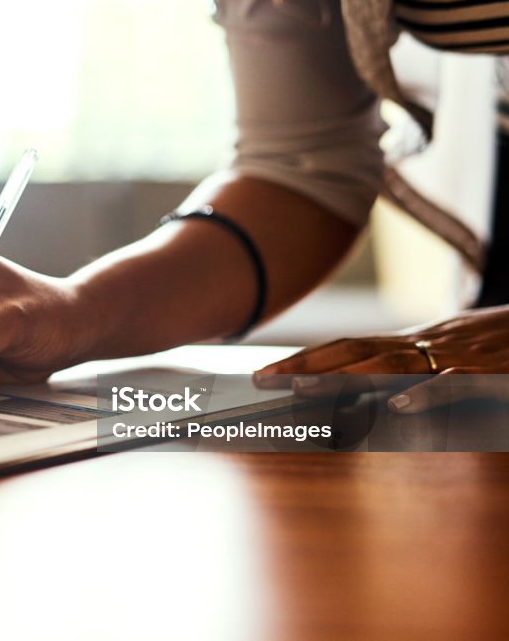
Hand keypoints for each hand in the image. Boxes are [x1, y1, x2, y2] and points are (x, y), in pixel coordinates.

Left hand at [253, 305, 508, 412]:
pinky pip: (452, 385)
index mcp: (412, 341)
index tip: (265, 374)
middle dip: (305, 365)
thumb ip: (409, 369)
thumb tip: (367, 392)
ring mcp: (453, 357)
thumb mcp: (449, 353)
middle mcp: (424, 343)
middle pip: (354, 352)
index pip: (347, 346)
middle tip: (263, 380)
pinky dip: (424, 395)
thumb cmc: (501, 343)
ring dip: (343, 376)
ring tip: (302, 387)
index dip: (305, 358)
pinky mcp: (488, 374)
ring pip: (390, 364)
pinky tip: (396, 406)